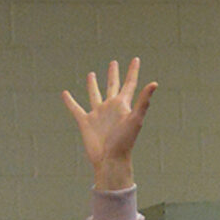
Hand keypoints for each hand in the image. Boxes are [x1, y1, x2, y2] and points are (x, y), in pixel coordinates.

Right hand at [62, 57, 156, 189]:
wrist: (109, 160)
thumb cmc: (125, 142)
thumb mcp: (135, 119)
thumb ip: (144, 101)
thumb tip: (154, 83)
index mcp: (123, 105)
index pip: (129, 84)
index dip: (133, 71)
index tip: (136, 59)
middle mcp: (110, 108)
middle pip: (112, 86)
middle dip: (113, 74)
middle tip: (113, 63)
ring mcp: (98, 115)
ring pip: (94, 95)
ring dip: (93, 85)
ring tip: (91, 75)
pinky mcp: (86, 122)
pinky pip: (76, 109)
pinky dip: (70, 101)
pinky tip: (65, 93)